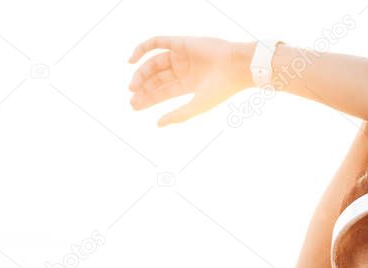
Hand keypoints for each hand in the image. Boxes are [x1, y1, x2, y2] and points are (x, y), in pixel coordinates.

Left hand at [128, 36, 251, 126]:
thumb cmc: (221, 89)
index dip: (148, 98)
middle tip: (132, 96)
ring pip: (154, 63)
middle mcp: (183, 70)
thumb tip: (158, 124)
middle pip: (156, 78)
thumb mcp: (197, 106)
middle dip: (143, 87)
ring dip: (141, 73)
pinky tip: (131, 60)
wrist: (236, 66)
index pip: (163, 92)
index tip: (134, 106)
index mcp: (188, 85)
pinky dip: (142, 48)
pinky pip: (157, 42)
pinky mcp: (180, 42)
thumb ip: (178, 115)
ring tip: (133, 85)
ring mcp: (181, 55)